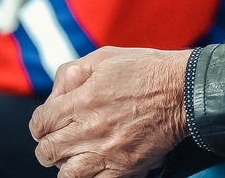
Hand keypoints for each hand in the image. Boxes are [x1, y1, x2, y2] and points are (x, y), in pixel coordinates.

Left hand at [30, 47, 190, 177]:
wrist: (184, 91)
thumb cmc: (146, 69)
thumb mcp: (105, 57)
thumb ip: (73, 73)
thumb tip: (55, 93)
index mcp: (83, 99)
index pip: (41, 122)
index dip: (40, 123)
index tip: (47, 123)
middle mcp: (91, 128)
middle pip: (47, 151)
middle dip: (47, 145)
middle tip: (57, 140)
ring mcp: (107, 152)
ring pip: (66, 174)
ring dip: (64, 165)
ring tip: (73, 157)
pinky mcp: (125, 168)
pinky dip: (88, 177)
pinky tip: (93, 166)